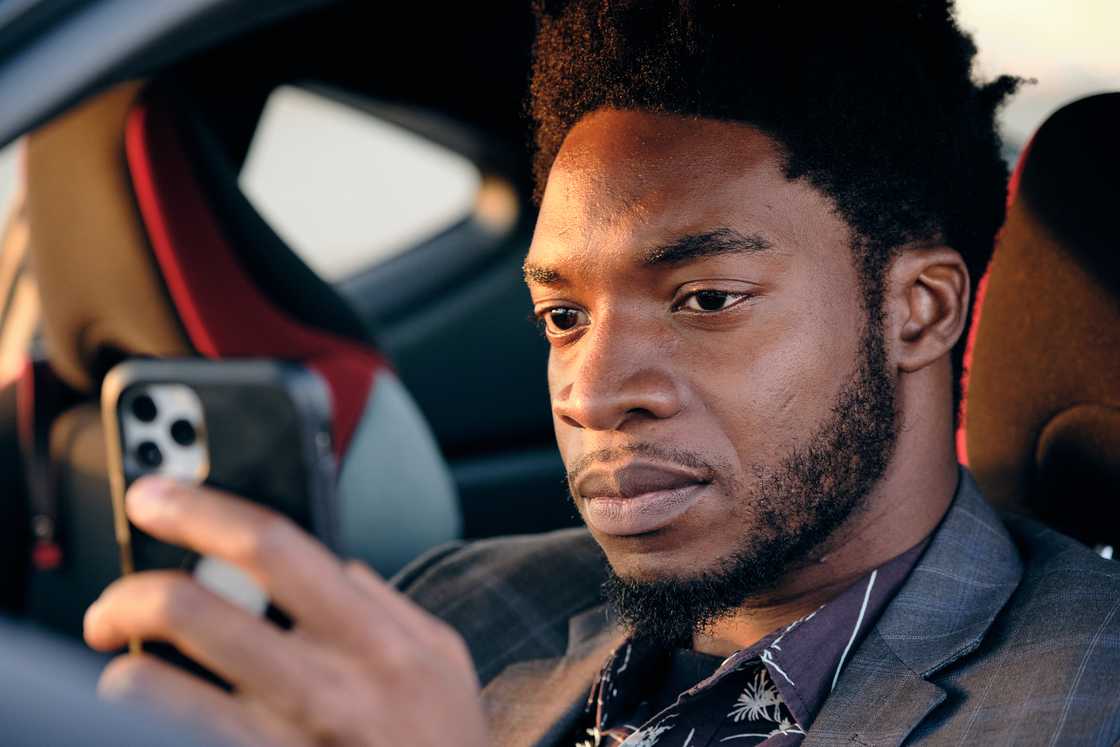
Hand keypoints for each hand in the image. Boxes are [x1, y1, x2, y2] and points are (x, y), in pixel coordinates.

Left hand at [84, 476, 487, 746]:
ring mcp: (285, 744)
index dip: (201, 510)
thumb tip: (329, 562)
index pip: (273, 546)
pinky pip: (170, 743)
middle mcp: (327, 688)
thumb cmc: (443, 744)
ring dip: (123, 673)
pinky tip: (153, 723)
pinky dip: (144, 725)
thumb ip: (383, 602)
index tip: (155, 497)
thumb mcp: (441, 659)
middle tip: (111, 607)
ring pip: (155, 693)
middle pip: (195, 610)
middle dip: (129, 595)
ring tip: (128, 675)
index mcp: (374, 637)